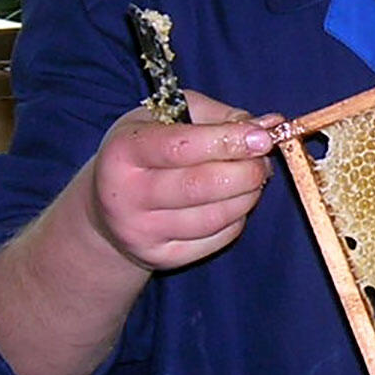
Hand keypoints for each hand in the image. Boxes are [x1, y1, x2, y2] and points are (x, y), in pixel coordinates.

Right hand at [84, 92, 283, 272]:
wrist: (107, 204)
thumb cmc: (146, 150)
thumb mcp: (167, 116)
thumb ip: (217, 116)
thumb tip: (267, 126)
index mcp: (124, 150)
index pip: (181, 148)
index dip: (228, 141)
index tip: (262, 137)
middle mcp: (125, 194)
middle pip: (201, 186)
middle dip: (246, 171)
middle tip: (262, 160)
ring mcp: (141, 231)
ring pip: (214, 217)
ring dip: (247, 195)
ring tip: (252, 178)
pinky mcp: (160, 258)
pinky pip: (216, 239)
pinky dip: (236, 219)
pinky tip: (233, 202)